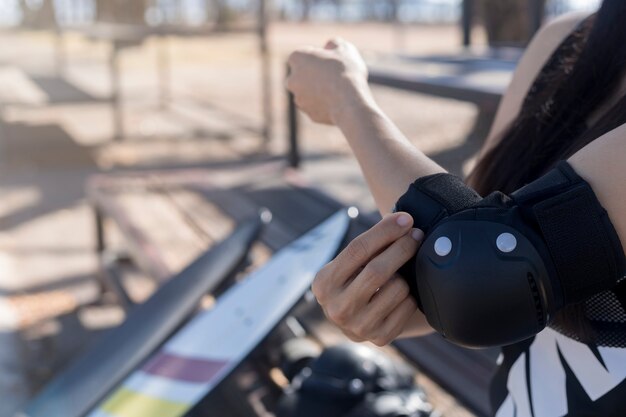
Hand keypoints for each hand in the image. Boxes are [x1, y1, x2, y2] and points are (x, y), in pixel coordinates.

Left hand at [286, 38, 371, 124]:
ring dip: (318, 91)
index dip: (317, 56)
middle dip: (313, 75)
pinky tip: (338, 102)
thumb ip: (334, 44)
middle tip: (333, 75)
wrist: (349, 101)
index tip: (331, 59)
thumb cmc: (345, 71)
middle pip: (302, 75)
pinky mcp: (309, 114)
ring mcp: (299, 99)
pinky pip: (317, 107)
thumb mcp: (344, 48)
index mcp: (297, 58)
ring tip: (338, 90)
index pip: (303, 54)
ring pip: (308, 93)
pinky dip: (324, 105)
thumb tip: (330, 46)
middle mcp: (292, 79)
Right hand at [312, 212, 423, 345]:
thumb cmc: (357, 278)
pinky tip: (402, 292)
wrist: (357, 317)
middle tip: (418, 234)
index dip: (385, 232)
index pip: (357, 249)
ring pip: (397, 288)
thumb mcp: (351, 263)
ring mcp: (358, 327)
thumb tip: (404, 221)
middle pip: (377, 271)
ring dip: (405, 275)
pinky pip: (407, 306)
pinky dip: (410, 294)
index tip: (405, 219)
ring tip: (400, 273)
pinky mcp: (380, 338)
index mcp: (324, 283)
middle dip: (402, 248)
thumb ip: (371, 243)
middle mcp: (336, 308)